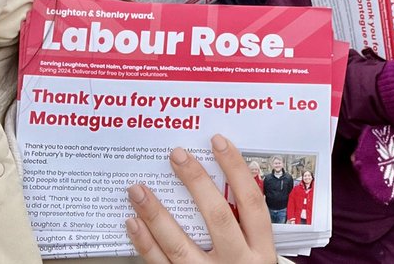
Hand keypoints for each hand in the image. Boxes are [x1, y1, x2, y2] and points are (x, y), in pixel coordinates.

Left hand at [126, 135, 276, 263]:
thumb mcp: (256, 257)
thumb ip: (242, 227)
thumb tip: (214, 183)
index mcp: (261, 252)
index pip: (252, 203)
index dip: (236, 170)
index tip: (218, 142)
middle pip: (218, 217)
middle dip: (196, 183)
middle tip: (176, 155)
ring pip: (179, 245)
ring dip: (156, 213)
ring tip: (137, 189)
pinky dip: (144, 244)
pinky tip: (133, 223)